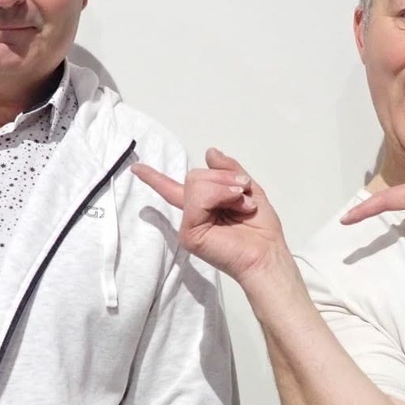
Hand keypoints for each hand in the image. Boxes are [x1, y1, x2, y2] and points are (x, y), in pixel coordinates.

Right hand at [130, 148, 289, 284]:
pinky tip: (234, 206)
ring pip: (195, 183)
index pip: (174, 188)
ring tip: (241, 203)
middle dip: (223, 177)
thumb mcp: (248, 189)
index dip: (154, 178)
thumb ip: (228, 171)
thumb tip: (210, 152)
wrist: (267, 252)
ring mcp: (189, 224)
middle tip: (243, 191)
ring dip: (224, 187)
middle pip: (193, 176)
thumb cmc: (261, 228)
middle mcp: (193, 214)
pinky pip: (198, 199)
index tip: (137, 168)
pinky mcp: (189, 233)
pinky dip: (220, 195)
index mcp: (204, 205)